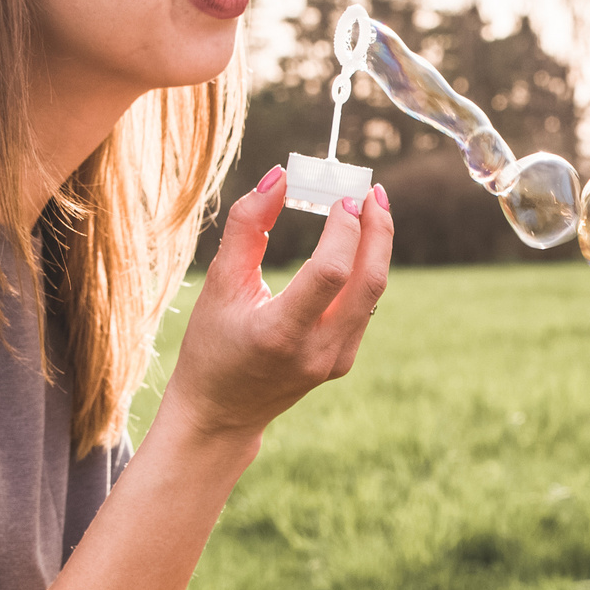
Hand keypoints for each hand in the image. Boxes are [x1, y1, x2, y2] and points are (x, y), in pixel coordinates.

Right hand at [161, 168, 393, 446]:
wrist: (221, 412)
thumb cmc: (212, 344)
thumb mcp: (219, 284)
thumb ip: (246, 228)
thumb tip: (278, 177)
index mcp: (280, 333)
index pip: (330, 273)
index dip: (344, 229)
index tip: (342, 196)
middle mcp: (316, 351)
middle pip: (369, 281)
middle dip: (378, 229)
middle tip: (372, 191)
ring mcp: (336, 360)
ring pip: (373, 293)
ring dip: (376, 246)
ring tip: (368, 208)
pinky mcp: (343, 361)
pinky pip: (364, 307)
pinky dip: (363, 270)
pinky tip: (355, 244)